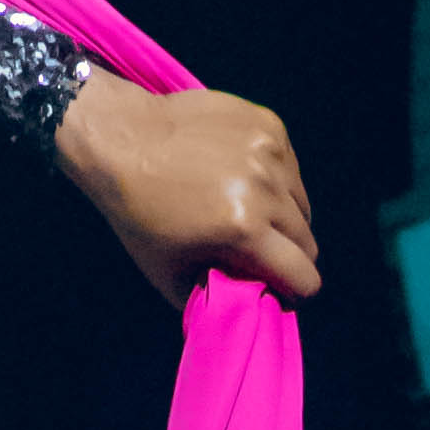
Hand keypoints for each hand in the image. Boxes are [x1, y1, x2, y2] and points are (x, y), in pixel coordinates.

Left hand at [56, 69, 321, 309]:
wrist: (122, 138)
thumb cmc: (139, 213)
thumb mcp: (171, 276)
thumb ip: (220, 299)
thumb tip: (256, 305)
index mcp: (244, 228)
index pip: (306, 277)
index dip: (293, 290)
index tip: (275, 286)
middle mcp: (264, 188)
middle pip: (307, 241)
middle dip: (286, 254)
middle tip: (256, 250)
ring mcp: (268, 151)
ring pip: (301, 204)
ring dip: (282, 215)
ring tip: (245, 210)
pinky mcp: (267, 124)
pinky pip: (290, 167)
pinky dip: (275, 179)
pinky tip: (240, 176)